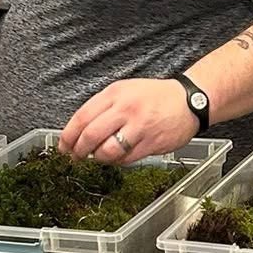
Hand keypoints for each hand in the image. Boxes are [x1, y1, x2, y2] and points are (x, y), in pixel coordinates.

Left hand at [59, 79, 197, 164]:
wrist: (189, 101)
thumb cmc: (154, 97)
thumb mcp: (125, 90)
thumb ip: (103, 107)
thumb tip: (80, 131)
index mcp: (115, 93)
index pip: (82, 117)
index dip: (68, 136)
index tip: (63, 146)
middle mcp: (125, 109)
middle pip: (90, 136)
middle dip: (78, 151)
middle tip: (76, 157)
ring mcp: (139, 127)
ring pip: (107, 151)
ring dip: (98, 158)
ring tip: (98, 157)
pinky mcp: (151, 143)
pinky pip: (126, 159)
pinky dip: (117, 161)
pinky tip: (118, 157)